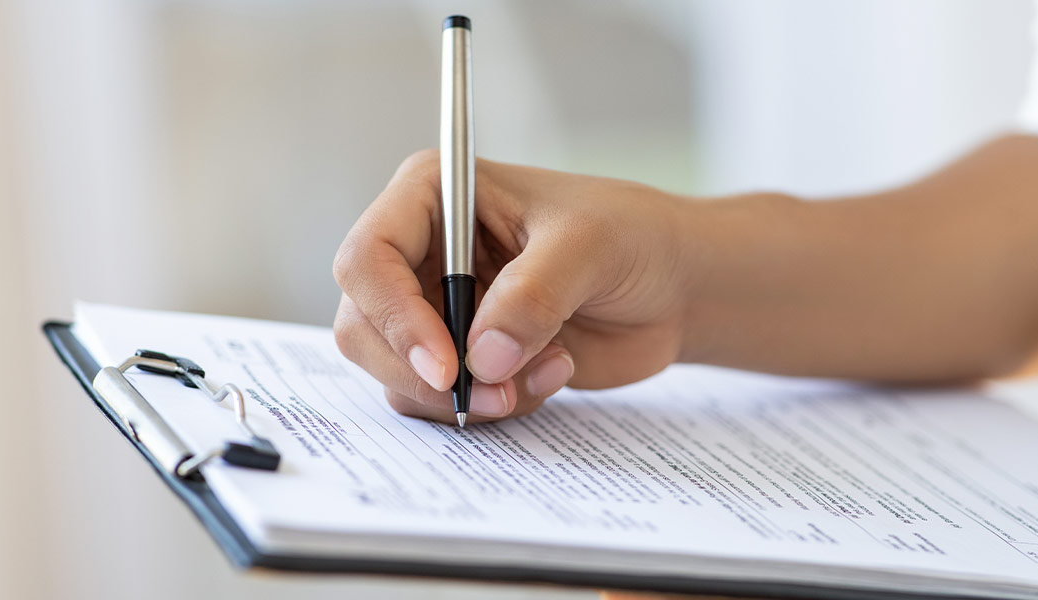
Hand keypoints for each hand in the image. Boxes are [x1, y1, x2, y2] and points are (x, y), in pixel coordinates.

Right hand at [333, 150, 692, 423]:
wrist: (672, 286)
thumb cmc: (632, 236)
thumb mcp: (590, 247)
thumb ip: (533, 295)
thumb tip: (481, 359)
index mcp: (432, 196)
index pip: (369, 258)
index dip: (394, 316)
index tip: (447, 367)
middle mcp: (422, 253)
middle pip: (365, 327)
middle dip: (425, 374)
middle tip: (497, 394)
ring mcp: (437, 309)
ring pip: (399, 374)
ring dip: (469, 394)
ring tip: (549, 367)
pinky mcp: (462, 358)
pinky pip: (441, 402)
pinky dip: (495, 404)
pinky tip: (554, 370)